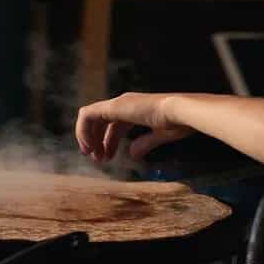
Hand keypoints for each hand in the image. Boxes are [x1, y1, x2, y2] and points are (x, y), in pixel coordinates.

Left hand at [75, 92, 193, 162]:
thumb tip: (133, 155)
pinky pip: (87, 115)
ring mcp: (118, 103)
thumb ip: (145, 144)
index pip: (114, 125)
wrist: (180, 111)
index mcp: (135, 109)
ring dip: (88, 138)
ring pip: (91, 118)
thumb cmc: (177, 122)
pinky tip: (89, 147)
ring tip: (93, 156)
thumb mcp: (159, 135)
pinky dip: (83, 130)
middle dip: (97, 141)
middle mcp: (124, 103)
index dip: (108, 142)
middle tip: (98, 160)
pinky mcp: (113, 107)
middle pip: (101, 123)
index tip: (106, 158)